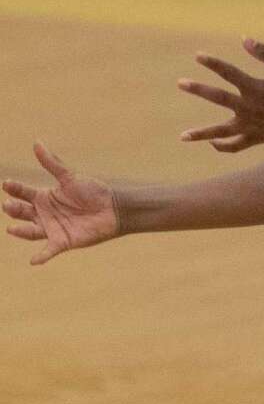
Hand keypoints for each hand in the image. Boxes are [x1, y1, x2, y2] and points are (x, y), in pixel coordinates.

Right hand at [3, 143, 118, 264]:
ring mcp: (52, 228)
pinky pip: (49, 250)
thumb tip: (36, 143)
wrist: (113, 208)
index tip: (7, 183)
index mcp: (43, 197)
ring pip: (31, 231)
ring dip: (20, 231)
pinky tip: (33, 261)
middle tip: (7, 205)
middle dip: (14, 209)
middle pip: (22, 212)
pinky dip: (42, 256)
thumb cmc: (93, 191)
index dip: (14, 188)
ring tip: (11, 228)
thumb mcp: (70, 177)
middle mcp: (43, 213)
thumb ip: (52, 163)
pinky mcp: (63, 241)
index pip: (22, 193)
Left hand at [179, 38, 263, 150]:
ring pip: (222, 131)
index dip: (212, 63)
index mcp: (256, 89)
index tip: (198, 56)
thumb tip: (244, 39)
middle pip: (218, 98)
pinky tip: (212, 143)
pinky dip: (224, 145)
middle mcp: (250, 108)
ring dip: (202, 133)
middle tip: (180, 83)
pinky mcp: (259, 137)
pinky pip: (237, 145)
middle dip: (198, 89)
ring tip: (184, 136)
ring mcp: (253, 125)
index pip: (228, 72)